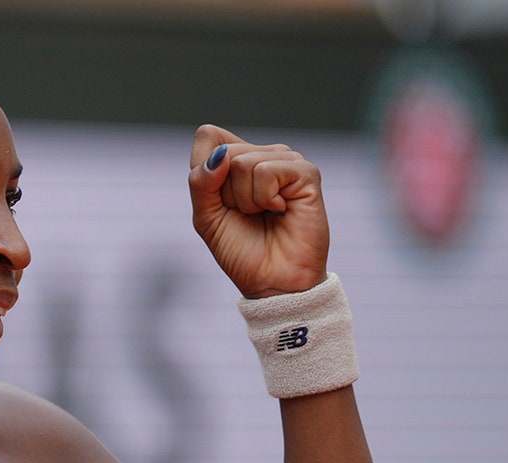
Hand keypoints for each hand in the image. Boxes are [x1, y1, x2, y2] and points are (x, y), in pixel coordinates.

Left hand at [188, 124, 329, 298]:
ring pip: (243, 162)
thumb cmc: (241, 250)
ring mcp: (286, 161)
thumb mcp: (206, 216)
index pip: (209, 136)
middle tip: (246, 214)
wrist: (271, 281)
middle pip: (224, 151)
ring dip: (245, 200)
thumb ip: (201, 181)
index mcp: (238, 160)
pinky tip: (280, 211)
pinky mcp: (306, 173)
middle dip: (226, 192)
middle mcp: (263, 154)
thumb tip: (221, 156)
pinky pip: (266, 171)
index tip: (221, 202)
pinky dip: (264, 199)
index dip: (204, 171)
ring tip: (264, 214)